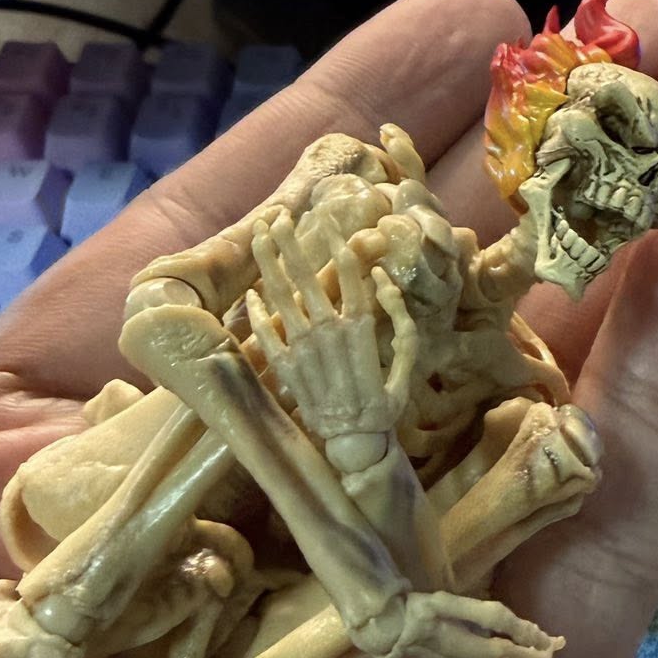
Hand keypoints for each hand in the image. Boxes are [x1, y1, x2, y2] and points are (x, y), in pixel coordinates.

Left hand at [246, 208, 417, 469]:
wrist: (355, 441)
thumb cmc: (385, 401)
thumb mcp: (407, 359)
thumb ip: (400, 319)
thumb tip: (383, 281)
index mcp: (361, 327)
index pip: (347, 274)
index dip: (334, 244)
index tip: (323, 220)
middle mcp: (329, 333)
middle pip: (305, 276)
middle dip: (288, 243)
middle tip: (275, 216)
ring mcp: (304, 350)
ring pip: (280, 296)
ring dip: (266, 264)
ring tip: (258, 238)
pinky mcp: (286, 369)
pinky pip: (266, 334)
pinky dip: (257, 312)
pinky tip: (250, 293)